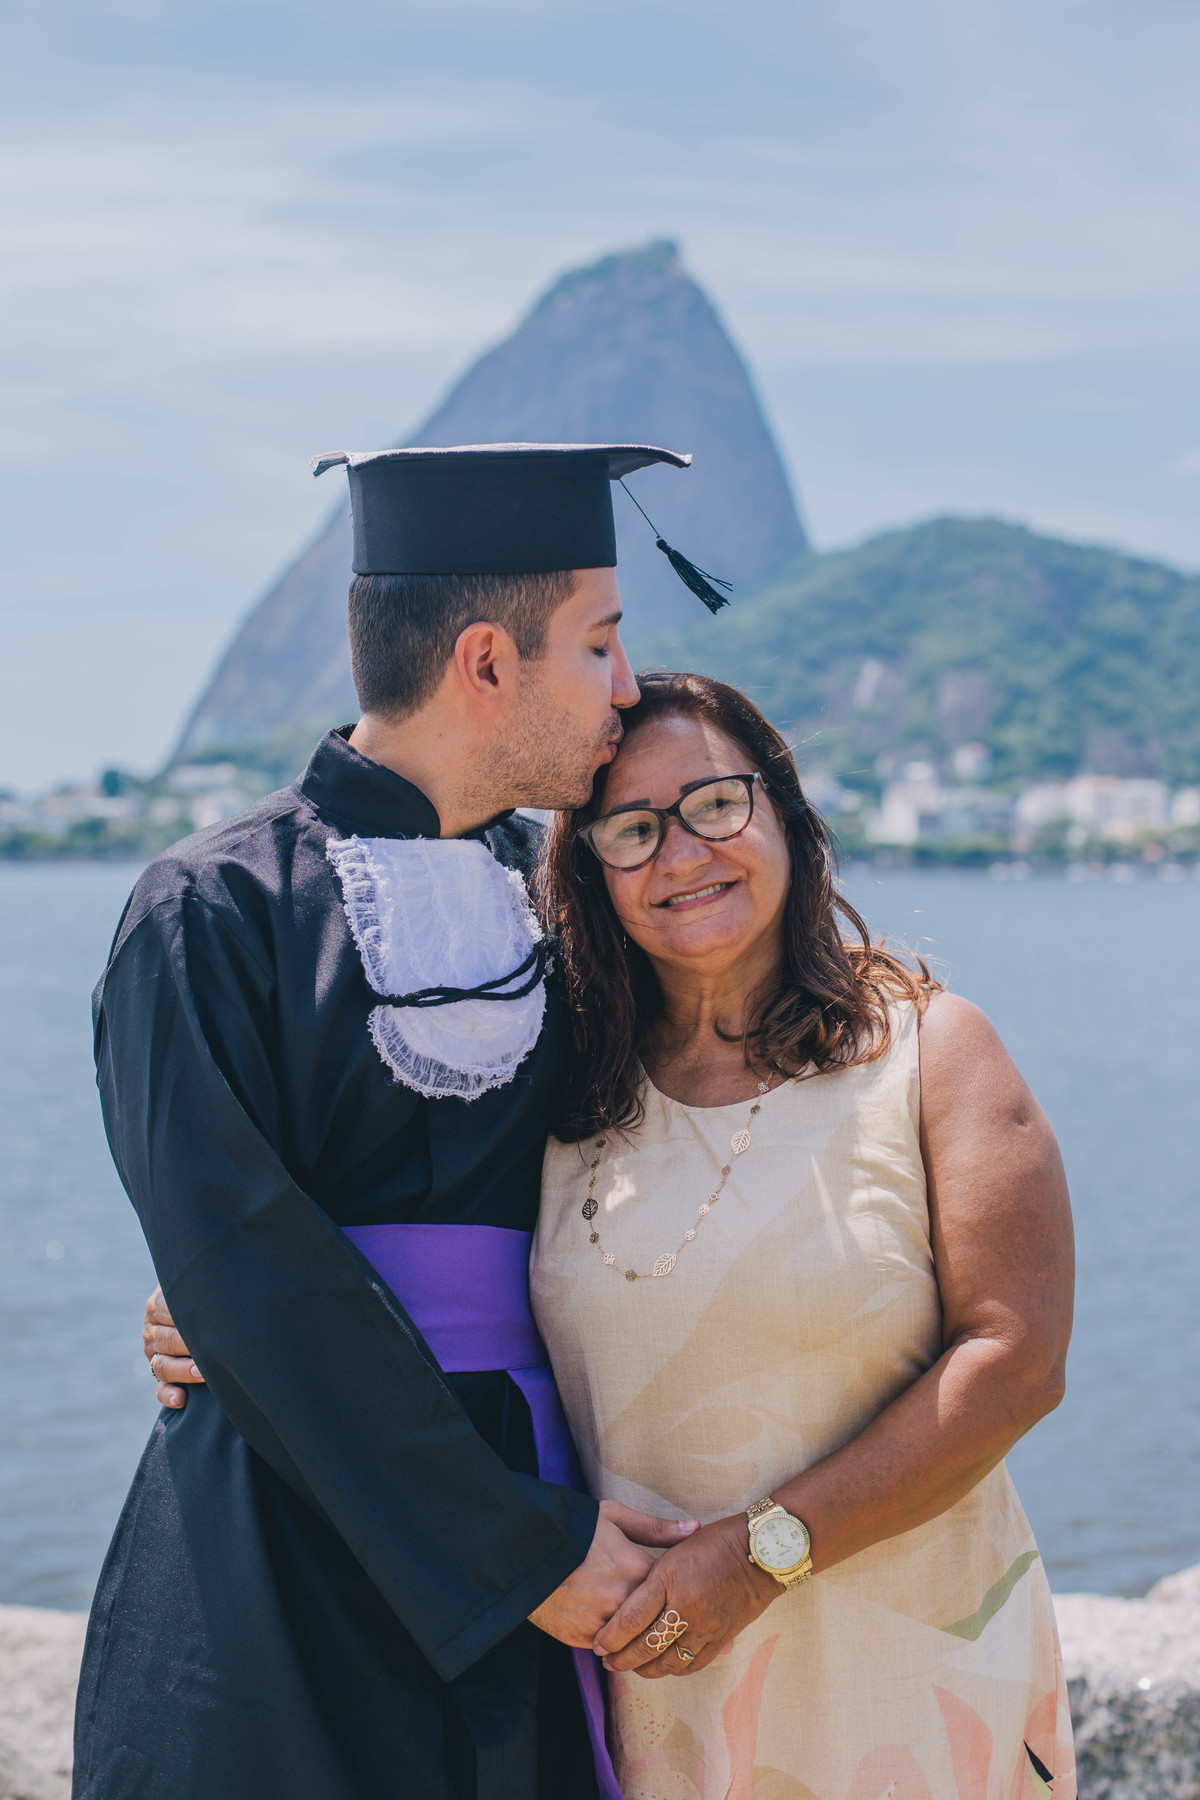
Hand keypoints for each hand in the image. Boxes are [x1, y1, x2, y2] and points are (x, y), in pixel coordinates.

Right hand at [142, 1285, 204, 1409]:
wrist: (201, 1310)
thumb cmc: (205, 1294)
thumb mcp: (197, 1285)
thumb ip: (202, 1287)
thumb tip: (221, 1286)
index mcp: (158, 1305)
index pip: (168, 1311)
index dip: (187, 1318)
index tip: (208, 1322)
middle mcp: (152, 1330)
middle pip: (166, 1341)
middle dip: (188, 1346)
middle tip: (210, 1349)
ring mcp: (154, 1355)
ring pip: (162, 1366)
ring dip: (182, 1371)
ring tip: (203, 1373)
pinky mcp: (161, 1377)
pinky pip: (161, 1389)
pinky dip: (169, 1395)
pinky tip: (182, 1399)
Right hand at [529, 1500, 698, 1647]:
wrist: (523, 1550)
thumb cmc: (574, 1528)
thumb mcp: (615, 1518)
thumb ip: (657, 1528)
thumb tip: (695, 1528)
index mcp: (636, 1569)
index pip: (675, 1592)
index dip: (687, 1596)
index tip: (703, 1602)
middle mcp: (623, 1600)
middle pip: (660, 1623)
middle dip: (674, 1626)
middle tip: (707, 1639)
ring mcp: (602, 1623)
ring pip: (636, 1642)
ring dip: (645, 1641)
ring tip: (663, 1642)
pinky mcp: (581, 1638)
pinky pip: (610, 1649)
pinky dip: (617, 1645)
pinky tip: (626, 1640)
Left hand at [593, 1513, 779, 1676]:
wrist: (761, 1552)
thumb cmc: (715, 1542)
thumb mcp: (676, 1545)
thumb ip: (652, 1570)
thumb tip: (626, 1592)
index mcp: (670, 1577)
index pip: (632, 1617)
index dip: (611, 1636)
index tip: (598, 1644)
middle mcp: (687, 1605)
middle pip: (646, 1645)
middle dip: (622, 1658)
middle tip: (607, 1661)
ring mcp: (706, 1625)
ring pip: (668, 1662)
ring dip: (645, 1669)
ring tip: (631, 1666)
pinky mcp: (722, 1638)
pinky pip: (692, 1664)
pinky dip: (674, 1669)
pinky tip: (663, 1666)